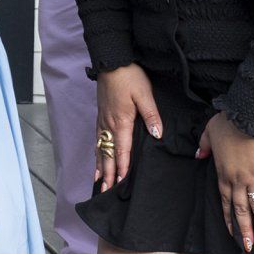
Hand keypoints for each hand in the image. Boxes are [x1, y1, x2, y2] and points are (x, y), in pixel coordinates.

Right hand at [93, 65, 161, 191]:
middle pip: (107, 154)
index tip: (120, 184)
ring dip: (100, 166)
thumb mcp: (145, 94)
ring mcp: (103, 121)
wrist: (111, 61)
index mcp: (121, 121)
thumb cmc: (129, 76)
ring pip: (100, 148)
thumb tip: (157, 135)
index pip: (122, 151)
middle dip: (107, 174)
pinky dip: (97, 153)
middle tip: (106, 192)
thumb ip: (151, 115)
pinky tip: (97, 158)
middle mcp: (109, 124)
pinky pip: (98, 140)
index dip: (121, 168)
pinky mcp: (101, 116)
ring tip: (98, 182)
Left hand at [201, 114, 253, 250]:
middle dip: (245, 230)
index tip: (232, 234)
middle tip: (249, 247)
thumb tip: (198, 156)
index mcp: (223, 174)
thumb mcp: (207, 133)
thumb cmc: (227, 123)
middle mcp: (237, 181)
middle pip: (241, 210)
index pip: (225, 202)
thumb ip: (203, 147)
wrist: (246, 116)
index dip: (229, 219)